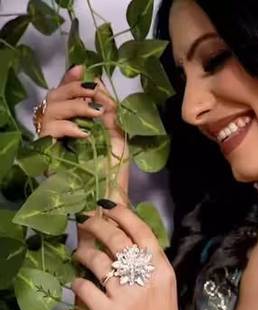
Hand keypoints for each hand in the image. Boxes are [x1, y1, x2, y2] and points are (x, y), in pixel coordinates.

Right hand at [43, 64, 128, 203]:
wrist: (108, 199)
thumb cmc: (115, 172)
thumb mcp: (117, 135)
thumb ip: (109, 111)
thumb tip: (99, 86)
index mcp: (76, 122)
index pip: (65, 94)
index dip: (70, 79)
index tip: (83, 70)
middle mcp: (61, 130)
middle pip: (54, 97)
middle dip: (73, 89)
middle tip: (93, 93)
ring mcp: (53, 142)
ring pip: (50, 110)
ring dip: (74, 106)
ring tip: (95, 114)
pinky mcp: (47, 155)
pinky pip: (49, 131)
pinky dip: (67, 127)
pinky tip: (84, 133)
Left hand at [72, 202, 189, 309]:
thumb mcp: (165, 289)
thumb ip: (149, 265)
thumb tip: (124, 240)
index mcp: (162, 270)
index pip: (140, 231)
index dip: (121, 213)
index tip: (105, 205)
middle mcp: (145, 278)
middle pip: (115, 239)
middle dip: (93, 225)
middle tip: (83, 222)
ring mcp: (127, 296)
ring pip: (96, 261)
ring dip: (82, 252)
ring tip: (78, 254)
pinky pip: (85, 289)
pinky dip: (77, 284)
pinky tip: (78, 284)